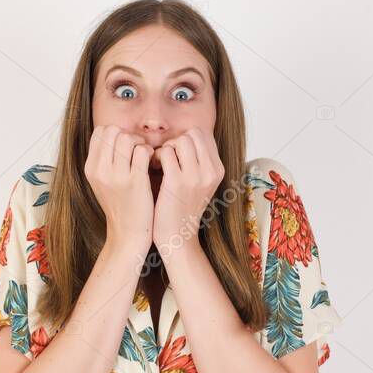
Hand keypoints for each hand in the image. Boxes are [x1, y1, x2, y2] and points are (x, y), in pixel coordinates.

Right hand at [84, 125, 154, 255]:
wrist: (127, 235)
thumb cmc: (119, 206)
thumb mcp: (101, 183)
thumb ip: (103, 160)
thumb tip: (112, 135)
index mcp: (90, 169)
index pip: (100, 132)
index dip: (116, 133)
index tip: (125, 146)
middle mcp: (100, 170)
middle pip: (113, 131)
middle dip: (128, 135)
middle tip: (137, 149)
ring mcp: (117, 176)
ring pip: (127, 138)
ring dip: (140, 143)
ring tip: (145, 156)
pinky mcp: (135, 182)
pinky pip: (142, 151)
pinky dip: (150, 152)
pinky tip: (152, 163)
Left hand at [152, 127, 224, 251]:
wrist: (177, 238)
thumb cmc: (182, 208)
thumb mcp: (200, 184)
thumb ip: (198, 161)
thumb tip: (185, 136)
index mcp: (218, 170)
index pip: (203, 135)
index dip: (186, 140)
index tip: (177, 156)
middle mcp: (211, 172)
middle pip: (193, 134)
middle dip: (176, 142)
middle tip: (167, 159)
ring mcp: (196, 177)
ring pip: (180, 140)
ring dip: (167, 148)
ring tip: (161, 164)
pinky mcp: (177, 182)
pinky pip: (166, 152)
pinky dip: (157, 157)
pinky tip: (154, 169)